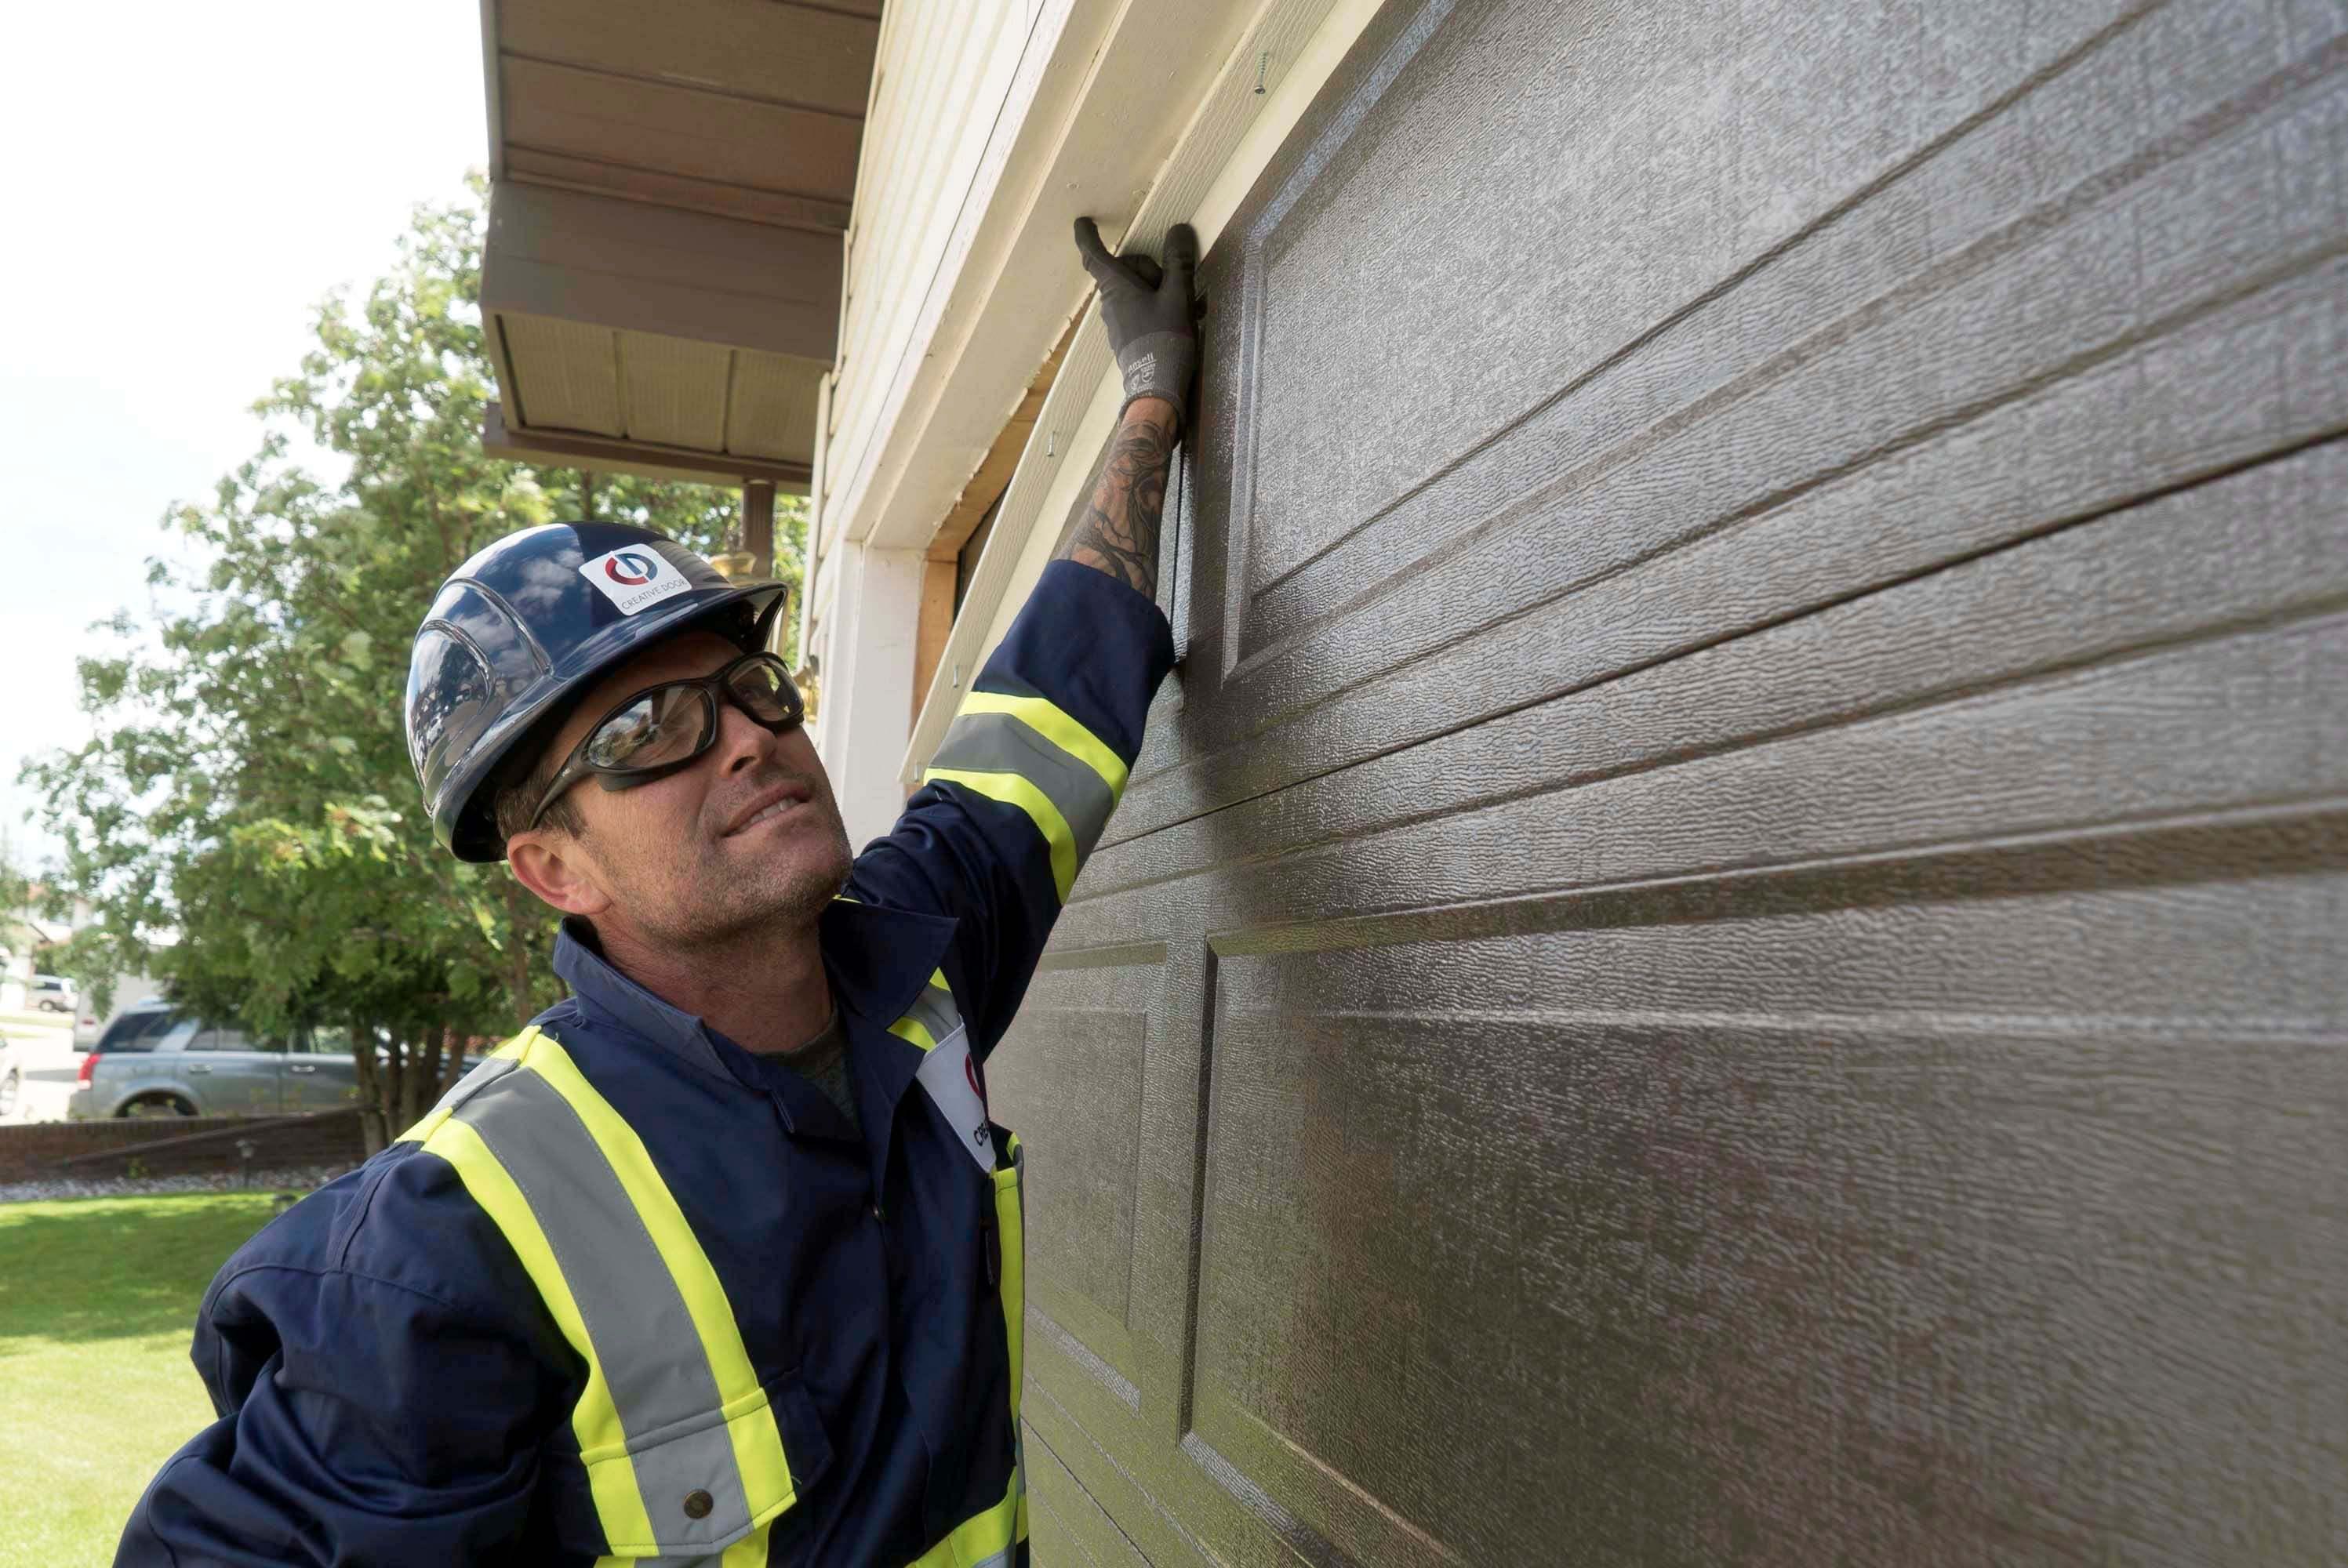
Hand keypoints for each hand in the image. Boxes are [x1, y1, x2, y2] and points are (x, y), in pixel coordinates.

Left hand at [1074, 218, 1199, 430]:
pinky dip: (1156, 307)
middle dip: (1148, 269)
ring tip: (1183, 306)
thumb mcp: (1178, 295)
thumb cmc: (1165, 338)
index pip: (1094, 255)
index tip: (1083, 222)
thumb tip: (1178, 230)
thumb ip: (1178, 262)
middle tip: (1171, 286)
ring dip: (1156, 290)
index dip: (1087, 237)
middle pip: (1125, 270)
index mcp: (1115, 287)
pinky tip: (1179, 321)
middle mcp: (1109, 303)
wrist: (1158, 388)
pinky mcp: (1125, 337)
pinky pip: (1139, 310)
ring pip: (1133, 290)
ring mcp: (1116, 322)